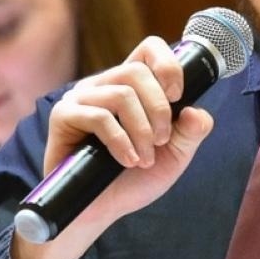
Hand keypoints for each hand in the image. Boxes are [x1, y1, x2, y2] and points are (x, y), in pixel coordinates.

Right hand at [13, 36, 214, 258]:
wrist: (101, 209)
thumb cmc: (135, 179)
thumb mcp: (175, 155)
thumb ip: (191, 132)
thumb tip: (196, 112)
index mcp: (132, 86)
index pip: (149, 49)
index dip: (168, 65)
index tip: (178, 96)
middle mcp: (105, 85)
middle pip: (136, 71)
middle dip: (158, 109)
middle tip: (162, 141)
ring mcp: (81, 99)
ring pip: (121, 94)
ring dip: (142, 131)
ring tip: (144, 158)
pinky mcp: (63, 117)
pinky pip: (99, 116)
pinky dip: (121, 141)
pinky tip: (127, 160)